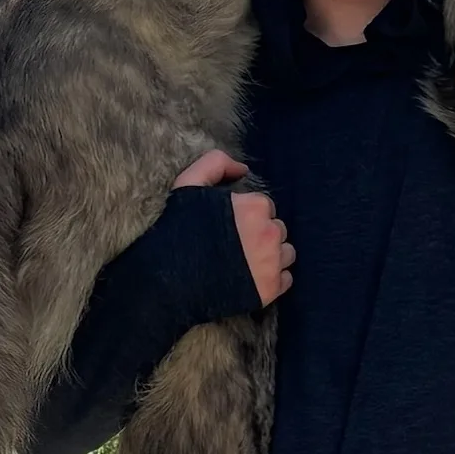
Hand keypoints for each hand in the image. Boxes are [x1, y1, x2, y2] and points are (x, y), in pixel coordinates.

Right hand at [173, 149, 293, 305]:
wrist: (168, 283)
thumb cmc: (179, 231)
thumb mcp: (188, 184)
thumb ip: (215, 163)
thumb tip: (242, 168)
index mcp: (256, 207)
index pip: (263, 207)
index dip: (246, 215)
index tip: (230, 226)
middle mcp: (270, 233)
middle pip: (276, 229)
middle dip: (260, 234)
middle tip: (236, 245)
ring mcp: (272, 263)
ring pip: (285, 253)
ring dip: (272, 255)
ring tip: (247, 262)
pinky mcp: (271, 290)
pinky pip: (286, 279)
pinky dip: (274, 278)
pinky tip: (253, 278)